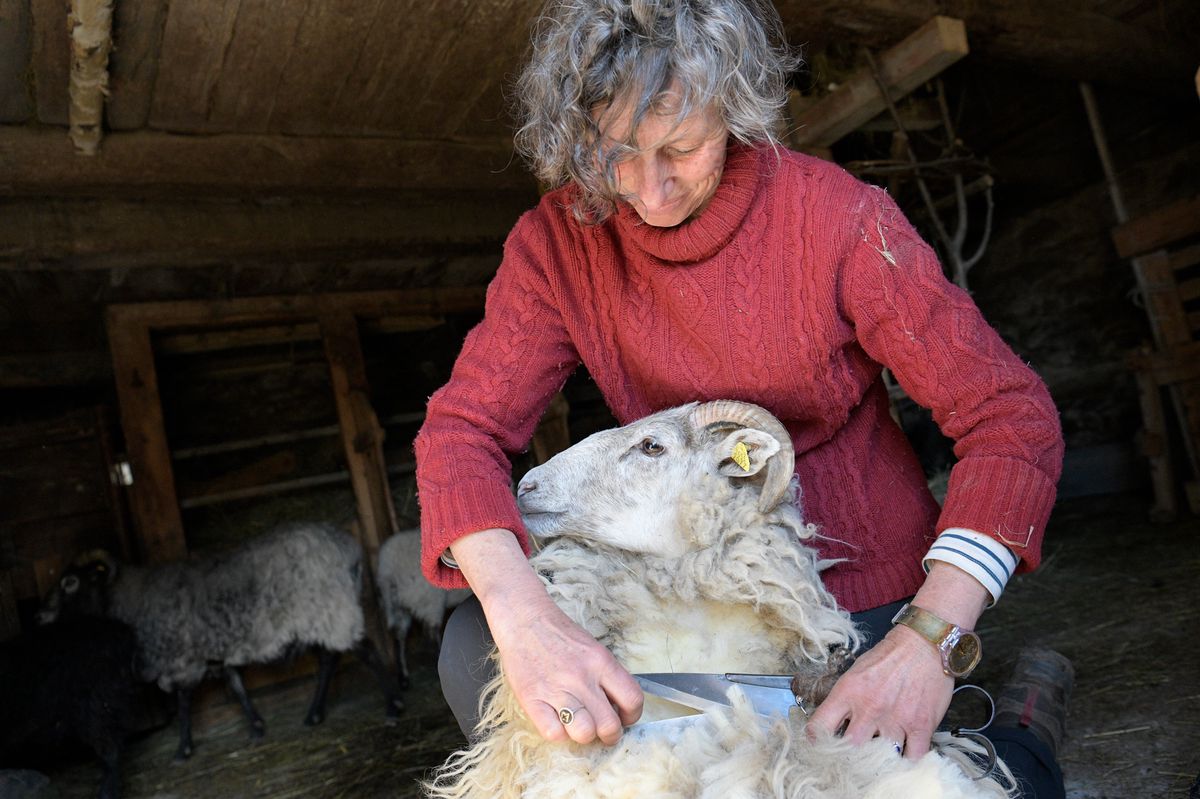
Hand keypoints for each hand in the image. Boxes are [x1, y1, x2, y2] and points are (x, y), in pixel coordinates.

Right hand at [448, 528, 643, 745]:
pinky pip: (553, 733)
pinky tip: (557, 721)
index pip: (632, 700)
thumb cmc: (560, 635)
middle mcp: (582, 677)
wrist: (524, 620)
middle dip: (609, 735)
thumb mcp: (594, 649)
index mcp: (601, 662)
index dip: (632, 717)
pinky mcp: (532, 699)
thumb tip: (619, 707)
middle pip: (609, 725)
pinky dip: (558, 734)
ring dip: (584, 735)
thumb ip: (607, 677)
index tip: (624, 718)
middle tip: (602, 731)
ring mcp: (557, 689)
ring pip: (584, 733)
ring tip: (579, 726)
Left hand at [807, 624, 952, 757]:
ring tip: (879, 762)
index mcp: (848, 692)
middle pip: (849, 749)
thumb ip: (845, 700)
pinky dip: (908, 764)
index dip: (817, 741)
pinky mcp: (921, 726)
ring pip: (881, 758)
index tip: (821, 746)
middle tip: (852, 761)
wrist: (924, 643)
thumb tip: (835, 725)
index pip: (820, 726)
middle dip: (849, 758)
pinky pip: (913, 759)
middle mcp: (869, 708)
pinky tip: (903, 760)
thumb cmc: (889, 657)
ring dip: (880, 761)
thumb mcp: (856, 672)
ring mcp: (896, 719)